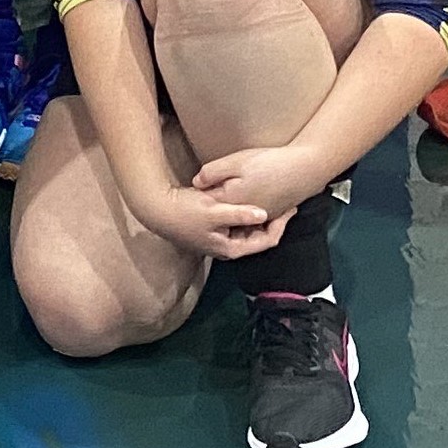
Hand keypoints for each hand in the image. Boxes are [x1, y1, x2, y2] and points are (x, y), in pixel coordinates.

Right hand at [130, 177, 281, 262]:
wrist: (156, 210)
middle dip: (273, 220)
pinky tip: (249, 199)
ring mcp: (220, 239)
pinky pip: (238, 223)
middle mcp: (228, 247)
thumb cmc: (184, 211)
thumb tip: (264, 213)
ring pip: (249, 230)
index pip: (267, 241)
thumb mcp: (213, 211)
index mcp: (231, 248)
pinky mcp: (213, 230)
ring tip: (273, 199)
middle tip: (287, 203)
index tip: (291, 208)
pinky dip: (247, 213)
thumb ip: (239, 213)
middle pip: (259, 236)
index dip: (281, 225)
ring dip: (260, 216)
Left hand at [192, 144, 326, 222]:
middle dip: (211, 204)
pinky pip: (252, 218)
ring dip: (228, 209)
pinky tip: (244, 197)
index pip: (206, 204)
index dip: (197, 194)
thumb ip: (212, 173)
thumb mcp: (236, 161)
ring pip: (236, 217)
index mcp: (232, 201)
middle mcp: (245, 216)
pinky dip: (244, 211)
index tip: (192, 187)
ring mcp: (259, 218)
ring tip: (223, 195)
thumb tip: (196, 183)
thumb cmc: (271, 163)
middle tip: (202, 192)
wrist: (306, 169)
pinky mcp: (271, 216)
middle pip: (221, 213)